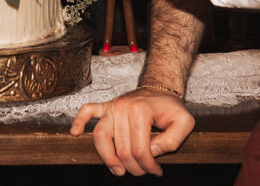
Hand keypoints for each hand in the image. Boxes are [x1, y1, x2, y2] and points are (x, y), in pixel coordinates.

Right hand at [70, 88, 194, 176]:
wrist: (159, 88)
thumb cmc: (171, 107)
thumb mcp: (184, 123)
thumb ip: (173, 140)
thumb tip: (152, 151)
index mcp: (141, 111)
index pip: (140, 148)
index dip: (149, 165)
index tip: (157, 170)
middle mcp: (123, 107)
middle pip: (121, 148)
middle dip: (134, 166)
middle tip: (144, 171)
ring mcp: (112, 107)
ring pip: (101, 136)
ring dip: (108, 157)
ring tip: (118, 170)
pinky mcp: (105, 106)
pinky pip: (87, 111)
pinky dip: (80, 121)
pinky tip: (75, 132)